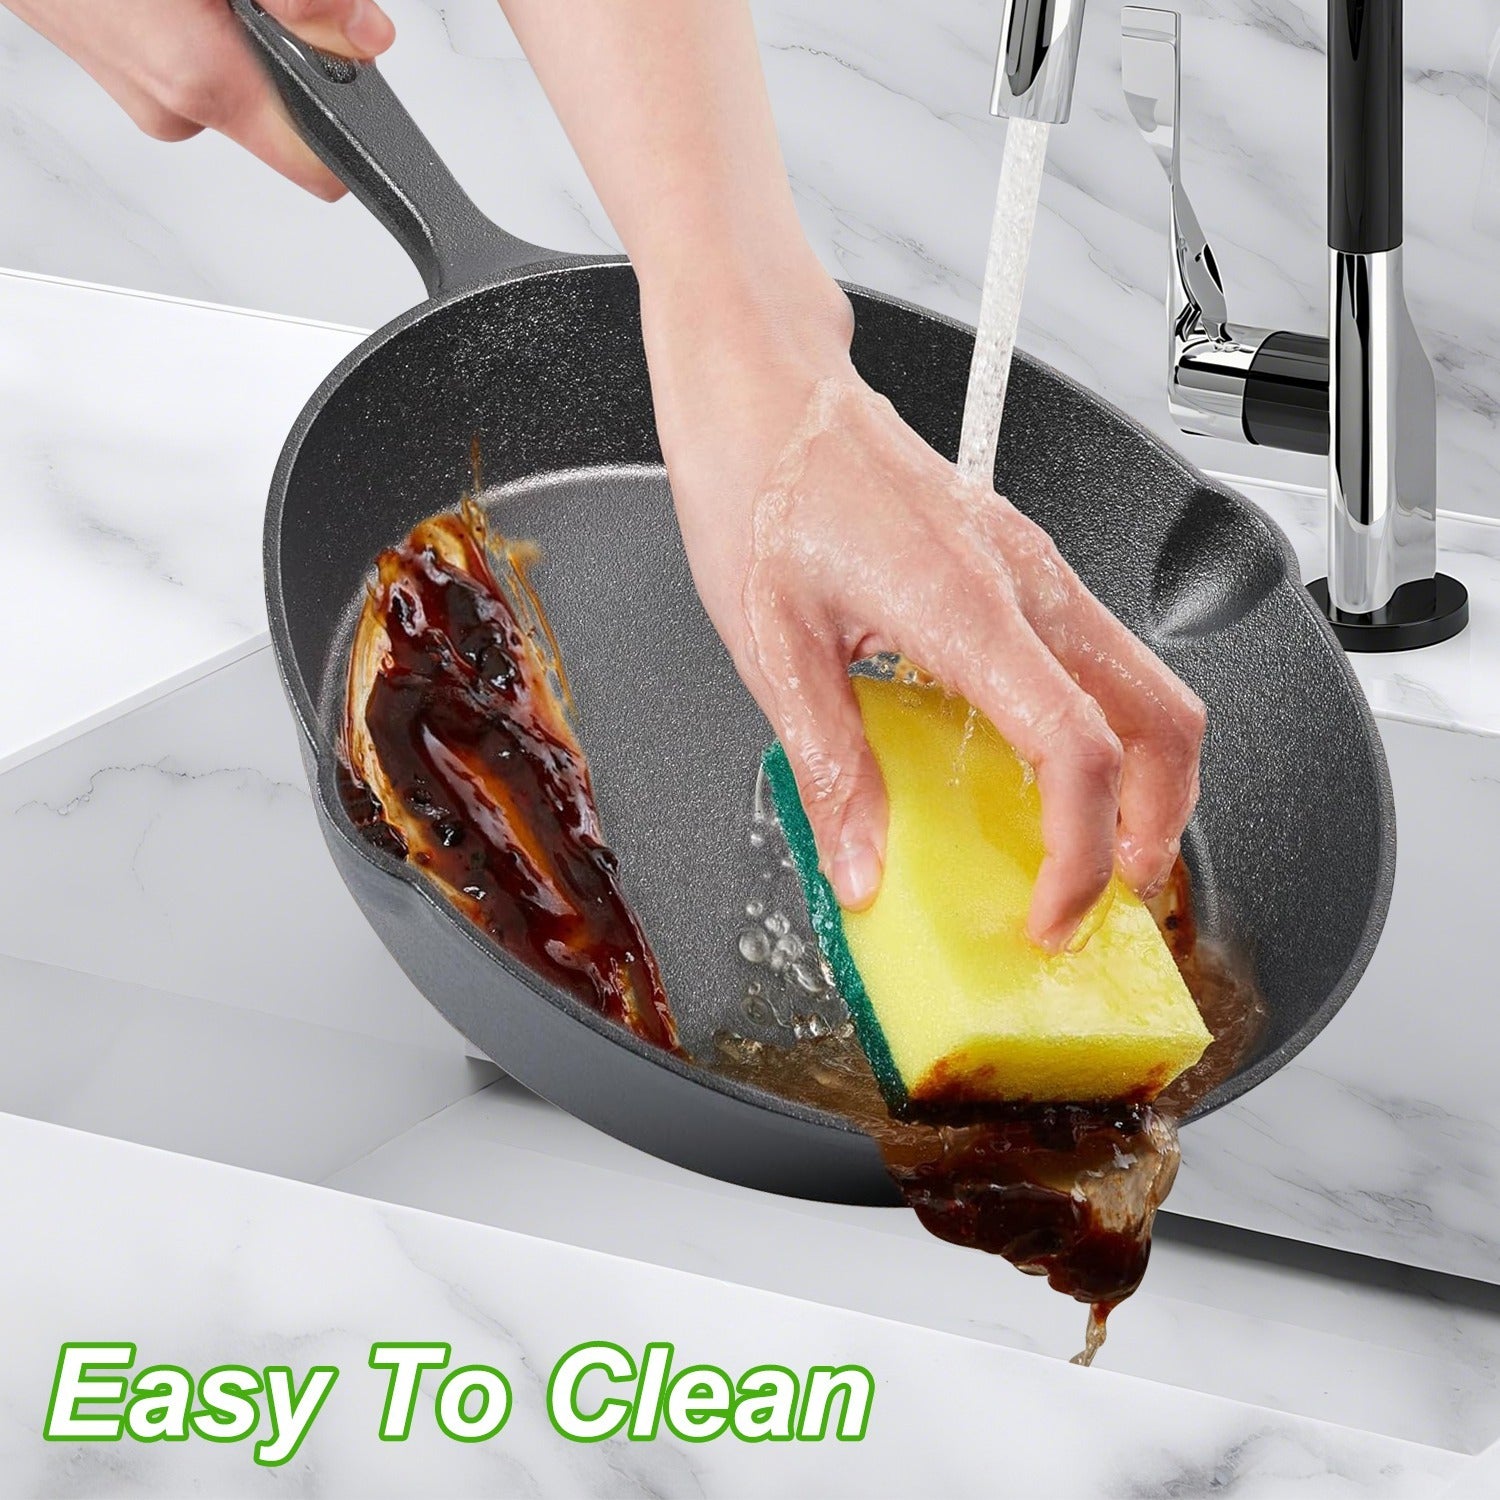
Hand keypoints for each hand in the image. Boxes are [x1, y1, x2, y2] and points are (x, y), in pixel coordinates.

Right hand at [4, 0, 393, 198]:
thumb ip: (302, 1)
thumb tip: (365, 37)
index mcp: (202, 83)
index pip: (320, 169)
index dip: (355, 131)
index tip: (360, 91)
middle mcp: (172, 109)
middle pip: (284, 112)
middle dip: (292, 54)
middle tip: (266, 3)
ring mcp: (141, 98)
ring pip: (236, 80)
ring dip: (241, 33)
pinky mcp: (119, 74)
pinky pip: (190, 60)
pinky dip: (199, 24)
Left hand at [643, 268, 1206, 952]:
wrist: (766, 386)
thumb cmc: (760, 485)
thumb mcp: (772, 649)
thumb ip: (832, 769)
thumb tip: (865, 868)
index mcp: (966, 607)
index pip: (1079, 751)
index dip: (1084, 854)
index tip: (1050, 917)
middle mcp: (1025, 582)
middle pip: (1163, 716)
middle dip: (1161, 823)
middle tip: (1110, 896)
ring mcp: (1034, 566)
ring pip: (1144, 684)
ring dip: (1142, 777)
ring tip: (1084, 847)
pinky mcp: (1020, 562)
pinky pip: (1096, 657)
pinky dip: (1102, 729)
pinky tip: (1033, 769)